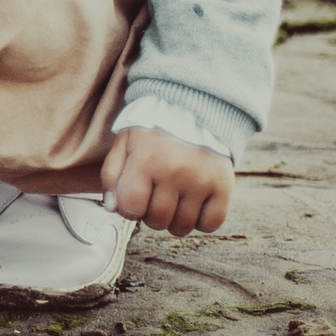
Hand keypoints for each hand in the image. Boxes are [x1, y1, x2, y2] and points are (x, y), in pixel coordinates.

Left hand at [100, 127, 232, 237]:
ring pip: (183, 226)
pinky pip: (211, 223)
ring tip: (173, 202)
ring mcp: (201, 181)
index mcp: (147, 160)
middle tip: (155, 198)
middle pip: (157, 220)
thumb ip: (112, 174)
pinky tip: (194, 206)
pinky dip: (201, 222)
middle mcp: (175, 172)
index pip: (131, 208)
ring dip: (174, 221)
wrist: (194, 110)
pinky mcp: (223, 186)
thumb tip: (112, 207)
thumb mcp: (125, 143)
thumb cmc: (154, 130)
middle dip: (150, 215)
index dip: (129, 209)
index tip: (135, 200)